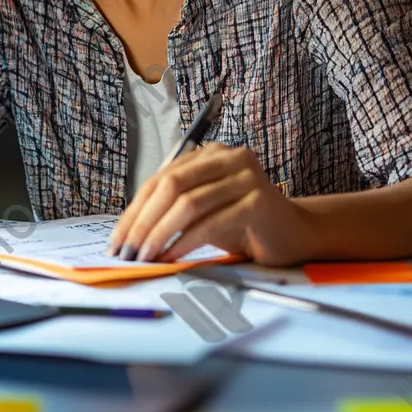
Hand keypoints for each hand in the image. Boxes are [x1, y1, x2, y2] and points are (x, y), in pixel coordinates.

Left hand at [105, 143, 314, 267]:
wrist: (295, 236)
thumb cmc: (243, 224)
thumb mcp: (203, 212)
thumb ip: (172, 210)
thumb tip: (128, 234)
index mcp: (208, 154)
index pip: (160, 179)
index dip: (134, 210)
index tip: (117, 238)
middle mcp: (227, 157)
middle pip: (171, 186)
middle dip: (143, 221)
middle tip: (125, 250)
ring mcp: (245, 176)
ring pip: (188, 203)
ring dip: (160, 233)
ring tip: (144, 256)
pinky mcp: (257, 201)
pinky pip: (211, 221)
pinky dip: (186, 241)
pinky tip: (172, 257)